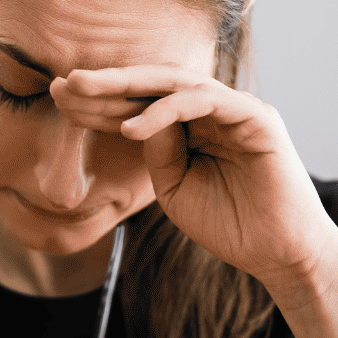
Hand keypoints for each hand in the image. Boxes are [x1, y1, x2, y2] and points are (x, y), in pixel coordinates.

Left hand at [50, 64, 337, 290]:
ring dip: (125, 85)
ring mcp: (235, 109)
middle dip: (104, 83)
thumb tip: (134, 118)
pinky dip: (165, 111)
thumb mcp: (175, 188)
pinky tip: (130, 127)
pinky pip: (202, 102)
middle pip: (151, 86)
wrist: (280, 255)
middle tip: (61, 83)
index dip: (99, 102)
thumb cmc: (231, 226)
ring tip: (83, 91)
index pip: (140, 104)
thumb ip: (156, 152)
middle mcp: (213, 109)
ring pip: (173, 83)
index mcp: (193, 126)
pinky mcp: (255, 117)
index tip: (58, 99)